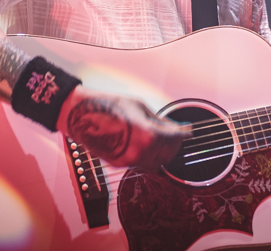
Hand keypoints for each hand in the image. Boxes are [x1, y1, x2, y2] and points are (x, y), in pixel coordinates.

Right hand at [57, 86, 189, 169]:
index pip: (175, 139)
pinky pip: (141, 163)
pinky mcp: (119, 163)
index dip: (184, 134)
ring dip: (162, 152)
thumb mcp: (140, 107)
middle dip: (174, 144)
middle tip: (176, 134)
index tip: (188, 131)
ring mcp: (129, 160)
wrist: (82, 115)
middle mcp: (140, 151)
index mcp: (148, 135)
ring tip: (162, 139)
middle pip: (168, 154)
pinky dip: (148, 155)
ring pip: (156, 163)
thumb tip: (174, 127)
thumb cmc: (109, 106)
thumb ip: (159, 121)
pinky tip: (147, 144)